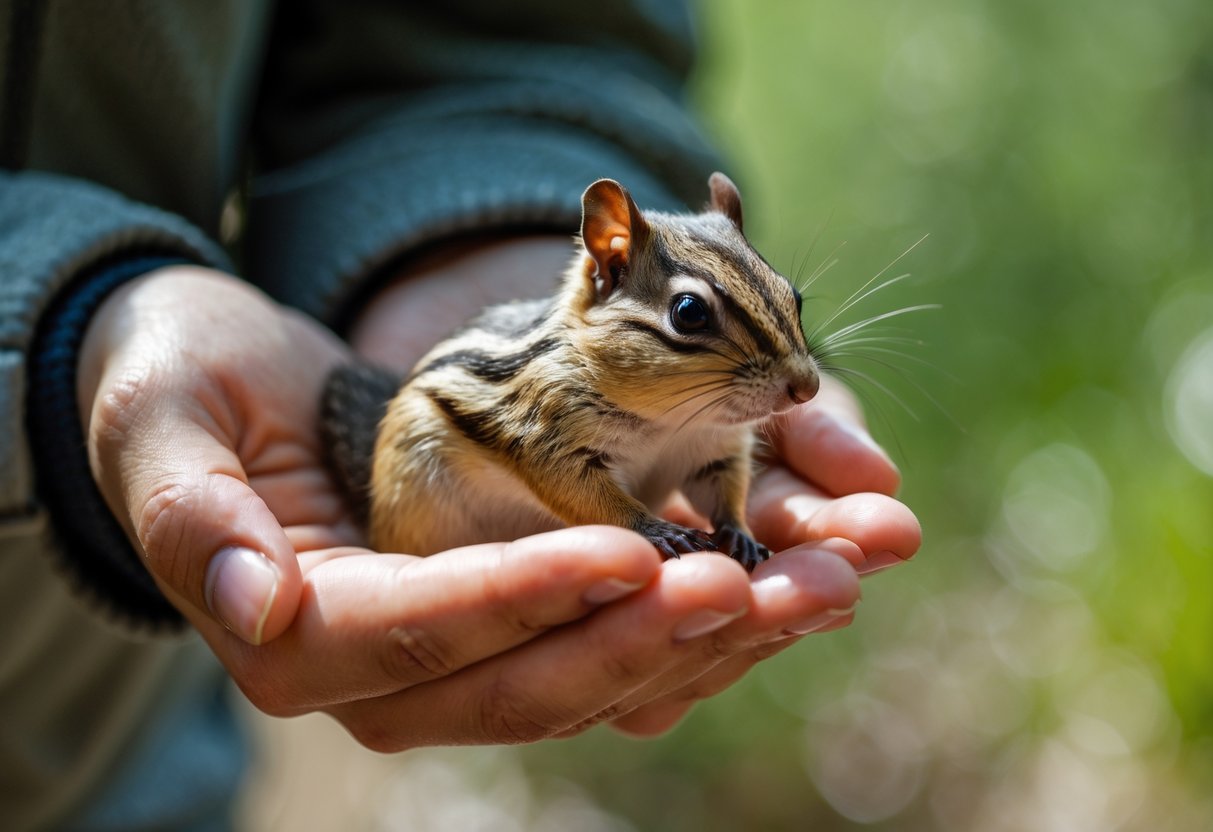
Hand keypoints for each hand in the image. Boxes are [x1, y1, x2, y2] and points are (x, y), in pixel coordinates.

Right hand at [77, 265, 855, 748]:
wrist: (242, 392)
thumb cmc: (188, 391)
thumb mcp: (162, 423)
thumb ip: (189, 514)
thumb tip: (253, 603)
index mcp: (305, 637)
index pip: (427, 631)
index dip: (527, 597)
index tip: (633, 552)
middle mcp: (397, 676)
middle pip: (541, 674)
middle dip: (667, 629)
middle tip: (787, 578)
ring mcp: (470, 659)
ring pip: (609, 669)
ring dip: (728, 627)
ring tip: (838, 573)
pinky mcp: (526, 623)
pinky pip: (629, 636)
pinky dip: (718, 607)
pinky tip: (804, 566)